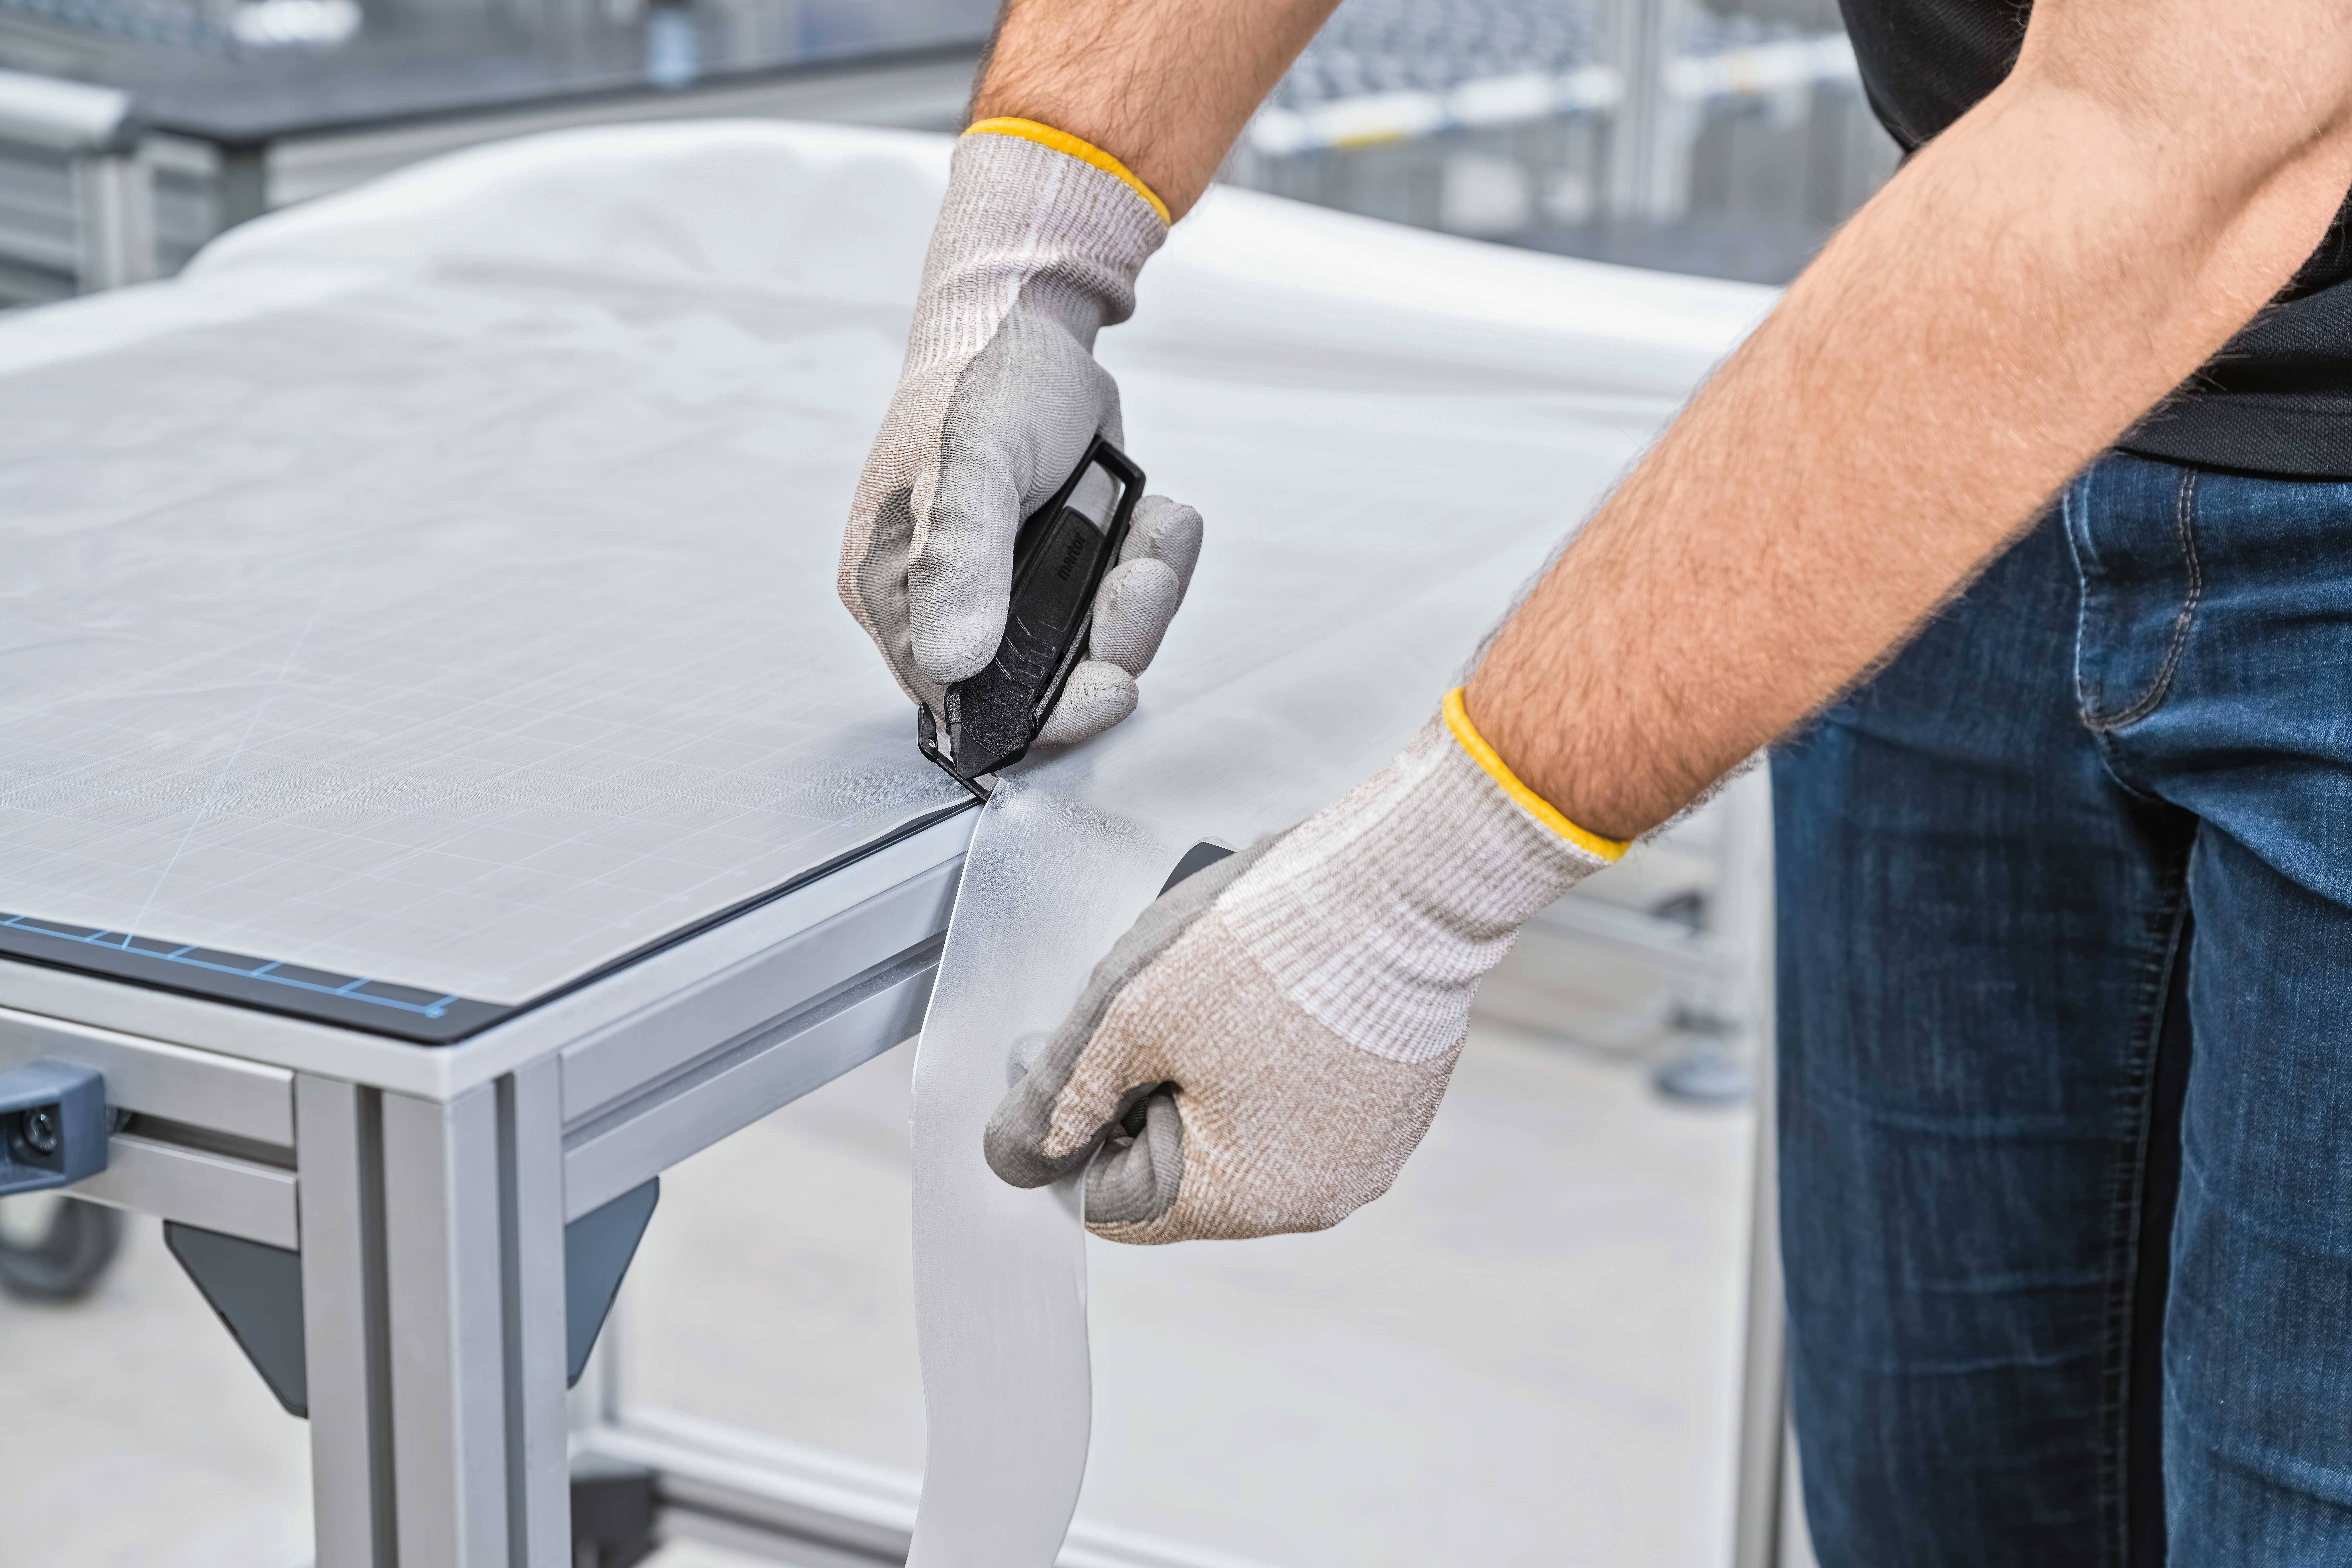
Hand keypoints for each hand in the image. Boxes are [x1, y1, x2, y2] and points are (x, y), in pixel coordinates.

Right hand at [840, 124, 1203, 742]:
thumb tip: (953, 664)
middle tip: (1145, 580)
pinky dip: (1149, 564)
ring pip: (1088, 648)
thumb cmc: (983, 380)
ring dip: (1141, 598)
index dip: (1043, 715)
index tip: (1114, 688)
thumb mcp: (972, 462)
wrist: (1028, 316)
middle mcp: (942, 605)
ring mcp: (1003, 590)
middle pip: (1037, 688)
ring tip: (1156, 530)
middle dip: (1109, 641)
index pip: (961, 702)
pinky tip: (1157, 514)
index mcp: (893, 592)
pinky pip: (1113, 604)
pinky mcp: (1054, 569)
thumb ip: (962, 563)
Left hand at [984, 692, 1626, 1241]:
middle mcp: (1311, 1201)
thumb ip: (1060, 1098)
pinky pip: (1306, 1112)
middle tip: (1172, 1013)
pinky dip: (1278, 1067)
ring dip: (1215, 1080)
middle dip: (1155, 1099)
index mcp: (1239, 1196)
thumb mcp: (1126, 1016)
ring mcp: (1364, 1160)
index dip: (1085, 1129)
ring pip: (1243, 1139)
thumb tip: (1018, 1158)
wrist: (1401, 882)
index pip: (1113, 1205)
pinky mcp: (1397, 1115)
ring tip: (1235, 1000)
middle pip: (1181, 1175)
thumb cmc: (1269, 944)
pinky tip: (1284, 1004)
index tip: (1101, 1055)